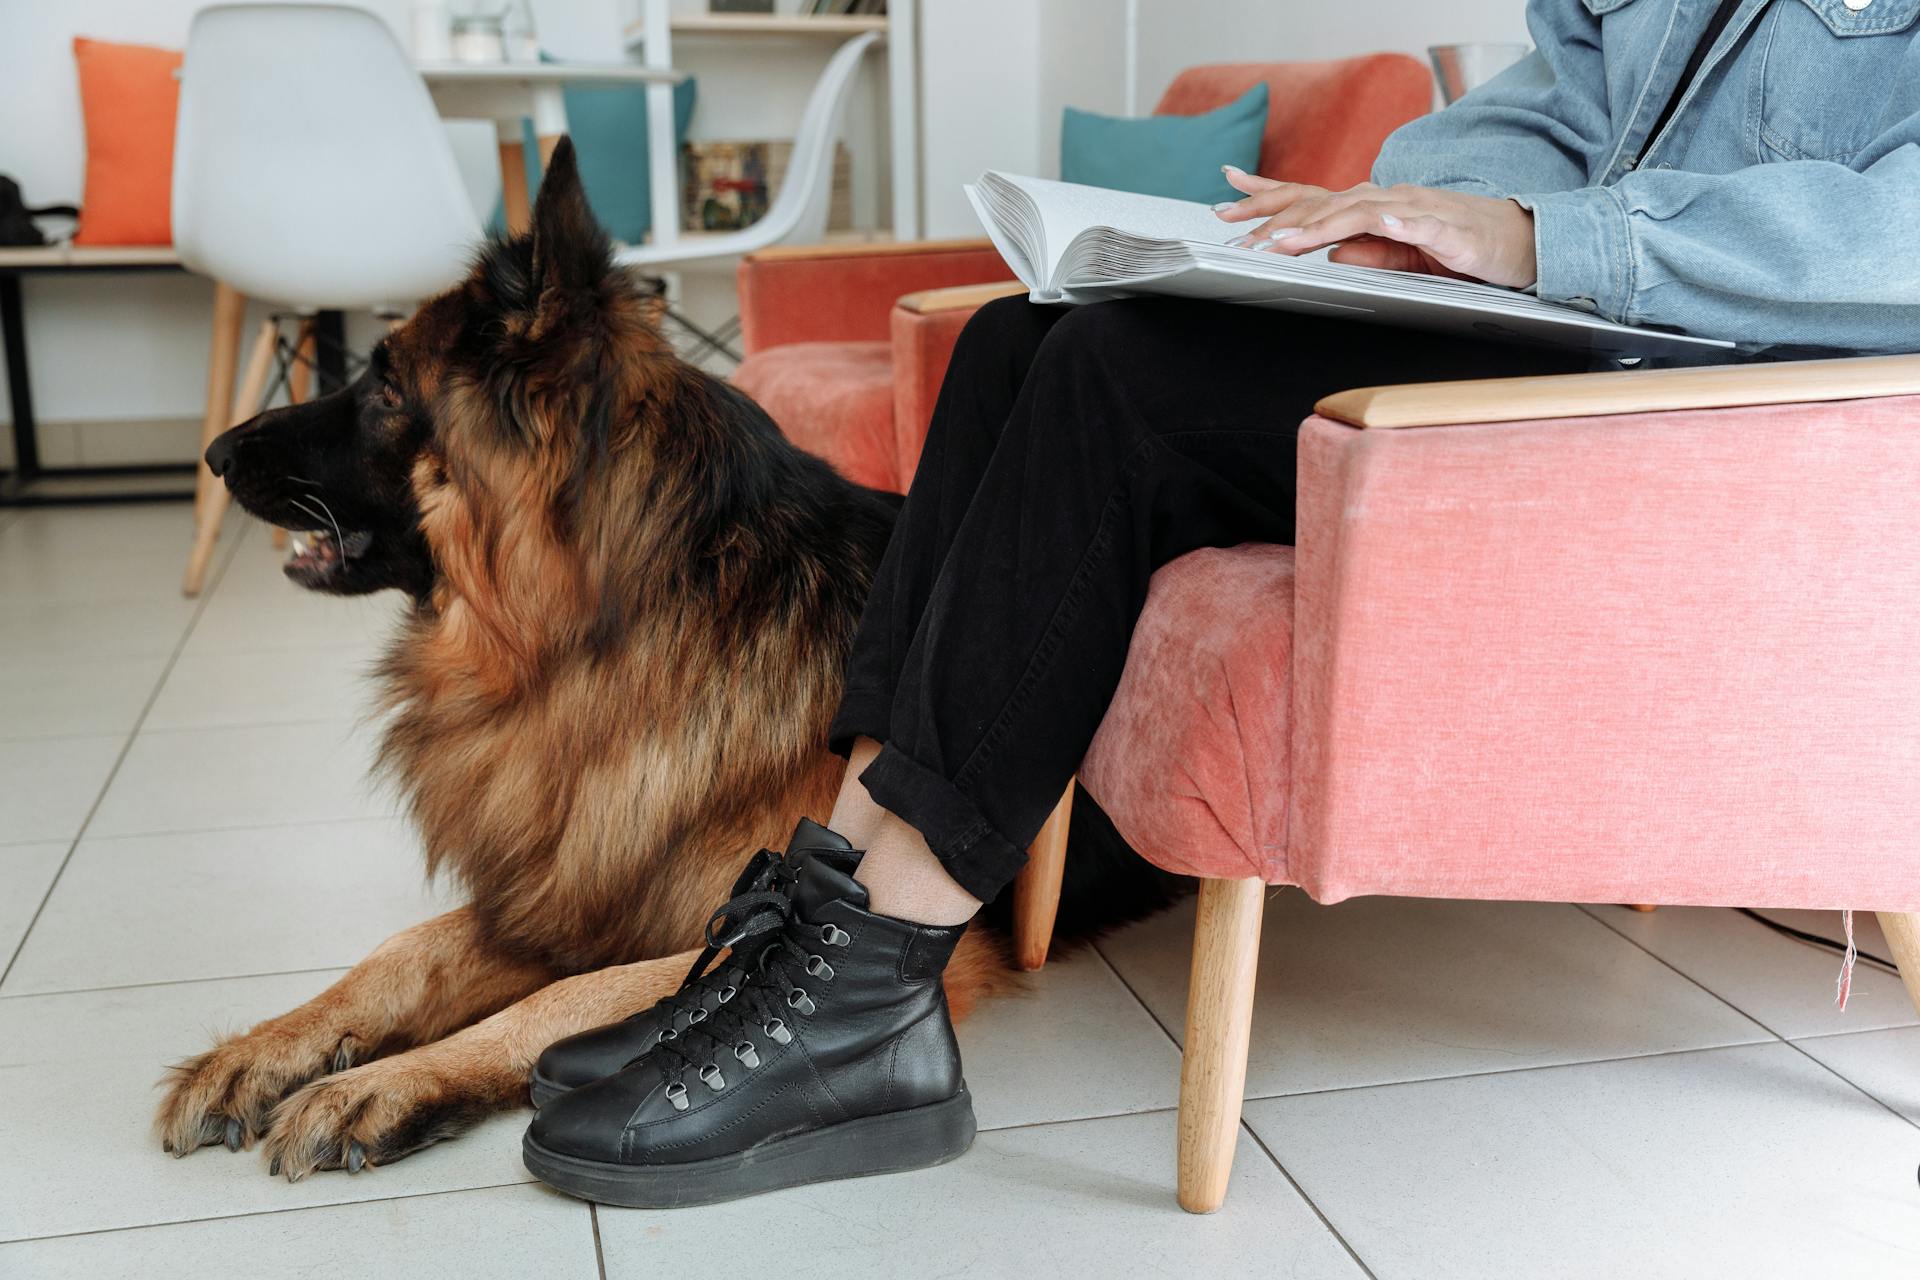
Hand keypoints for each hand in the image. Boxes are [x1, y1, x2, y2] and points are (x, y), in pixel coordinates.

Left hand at [1213, 167, 1537, 288]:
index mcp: (1373, 208)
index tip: (1224, 198)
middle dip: (1275, 217)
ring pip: (1358, 212)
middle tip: (1234, 234)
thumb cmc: (1462, 249)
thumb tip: (1331, 256)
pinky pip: (1416, 224)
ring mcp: (1417, 211)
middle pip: (1322, 202)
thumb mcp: (1404, 259)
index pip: (1312, 197)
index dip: (1268, 195)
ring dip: (1318, 227)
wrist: (1521, 245)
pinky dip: (1394, 224)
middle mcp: (1388, 200)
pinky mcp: (1447, 229)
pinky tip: (1372, 226)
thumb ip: (1369, 254)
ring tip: (1284, 243)